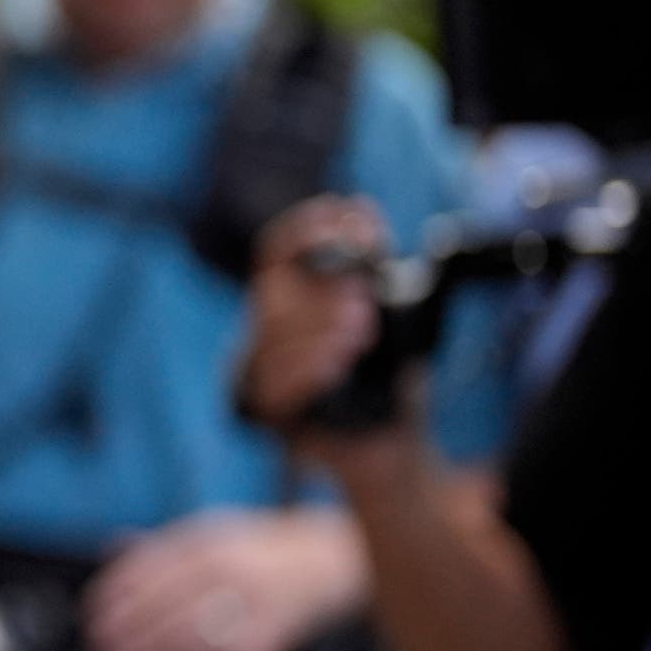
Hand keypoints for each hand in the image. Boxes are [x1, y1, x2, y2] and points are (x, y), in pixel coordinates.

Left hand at [84, 507, 369, 650]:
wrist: (321, 565)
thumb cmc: (254, 550)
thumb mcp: (209, 531)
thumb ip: (163, 544)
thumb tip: (113, 550)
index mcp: (209, 545)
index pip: (150, 572)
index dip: (115, 599)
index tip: (91, 617)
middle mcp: (229, 576)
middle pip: (165, 613)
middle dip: (125, 640)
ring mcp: (250, 611)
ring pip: (190, 646)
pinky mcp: (267, 644)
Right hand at [238, 197, 400, 444]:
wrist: (390, 442)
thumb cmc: (388, 375)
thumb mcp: (389, 311)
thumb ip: (373, 262)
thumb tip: (360, 208)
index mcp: (291, 298)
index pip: (275, 250)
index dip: (302, 230)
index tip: (339, 220)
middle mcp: (268, 328)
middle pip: (273, 292)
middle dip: (320, 293)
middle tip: (364, 304)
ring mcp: (260, 367)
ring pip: (271, 337)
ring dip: (319, 332)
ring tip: (360, 336)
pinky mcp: (263, 410)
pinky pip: (272, 384)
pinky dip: (305, 372)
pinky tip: (335, 367)